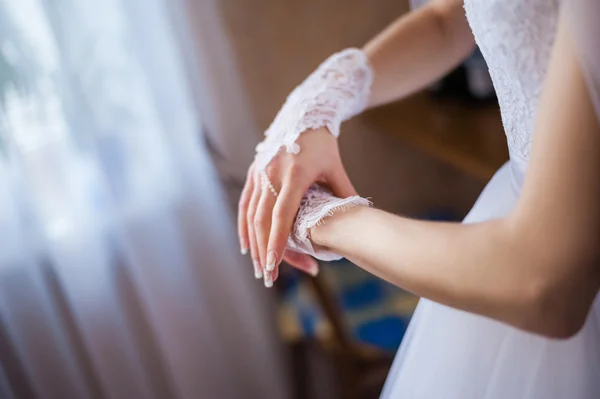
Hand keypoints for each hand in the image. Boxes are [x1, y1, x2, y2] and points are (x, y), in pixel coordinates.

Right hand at [238, 128, 355, 285]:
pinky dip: (244, 227)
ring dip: (253, 244)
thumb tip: (359, 223)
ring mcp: (259, 172)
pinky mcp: (253, 172)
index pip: (282, 215)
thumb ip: (344, 195)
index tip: (275, 266)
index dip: (278, 242)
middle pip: (262, 220)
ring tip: (259, 268)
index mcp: (295, 174)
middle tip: (268, 278)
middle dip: (264, 251)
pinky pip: (245, 204)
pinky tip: (246, 246)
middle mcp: (272, 174)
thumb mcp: (336, 169)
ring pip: (251, 214)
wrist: (303, 115)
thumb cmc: (323, 145)